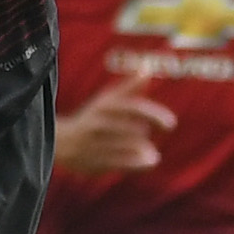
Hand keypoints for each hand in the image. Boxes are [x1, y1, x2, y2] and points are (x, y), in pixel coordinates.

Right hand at [51, 75, 172, 174]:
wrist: (61, 141)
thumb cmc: (92, 118)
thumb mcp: (107, 100)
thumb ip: (129, 87)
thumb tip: (147, 69)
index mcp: (104, 107)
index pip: (132, 107)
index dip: (154, 115)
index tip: (172, 124)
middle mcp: (98, 124)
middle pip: (128, 128)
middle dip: (145, 134)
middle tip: (156, 141)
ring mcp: (94, 143)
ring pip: (124, 147)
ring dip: (142, 150)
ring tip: (154, 155)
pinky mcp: (93, 162)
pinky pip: (117, 164)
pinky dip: (136, 164)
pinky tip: (149, 163)